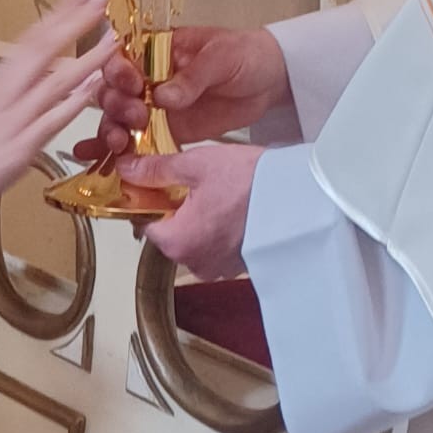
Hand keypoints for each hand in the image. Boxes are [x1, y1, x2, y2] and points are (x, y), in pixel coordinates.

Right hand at [0, 0, 108, 227]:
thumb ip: (8, 94)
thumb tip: (31, 81)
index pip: (31, 39)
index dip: (58, 14)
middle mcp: (5, 94)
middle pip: (43, 47)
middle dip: (75, 20)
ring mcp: (14, 118)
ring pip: (55, 80)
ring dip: (87, 57)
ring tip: (113, 38)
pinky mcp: (20, 147)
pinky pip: (53, 120)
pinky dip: (74, 102)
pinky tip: (93, 88)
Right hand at [77, 24, 287, 162]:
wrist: (269, 81)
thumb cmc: (244, 54)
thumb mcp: (221, 56)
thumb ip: (193, 75)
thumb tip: (163, 96)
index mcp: (154, 49)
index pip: (122, 57)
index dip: (119, 71)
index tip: (133, 84)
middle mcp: (146, 77)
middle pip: (112, 90)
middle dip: (116, 105)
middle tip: (136, 116)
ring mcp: (153, 106)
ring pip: (117, 118)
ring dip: (112, 130)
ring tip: (120, 143)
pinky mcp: (164, 131)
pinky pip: (136, 142)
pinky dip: (119, 152)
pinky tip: (106, 161)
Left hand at [122, 143, 264, 279]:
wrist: (304, 200)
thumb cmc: (253, 183)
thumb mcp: (197, 165)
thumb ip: (157, 169)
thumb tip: (128, 168)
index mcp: (177, 242)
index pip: (146, 223)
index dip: (149, 200)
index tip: (159, 181)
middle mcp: (195, 263)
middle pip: (171, 233)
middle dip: (177, 208)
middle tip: (194, 180)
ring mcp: (220, 268)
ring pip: (196, 239)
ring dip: (201, 218)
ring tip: (219, 190)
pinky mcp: (241, 265)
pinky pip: (219, 245)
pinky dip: (221, 227)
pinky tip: (234, 205)